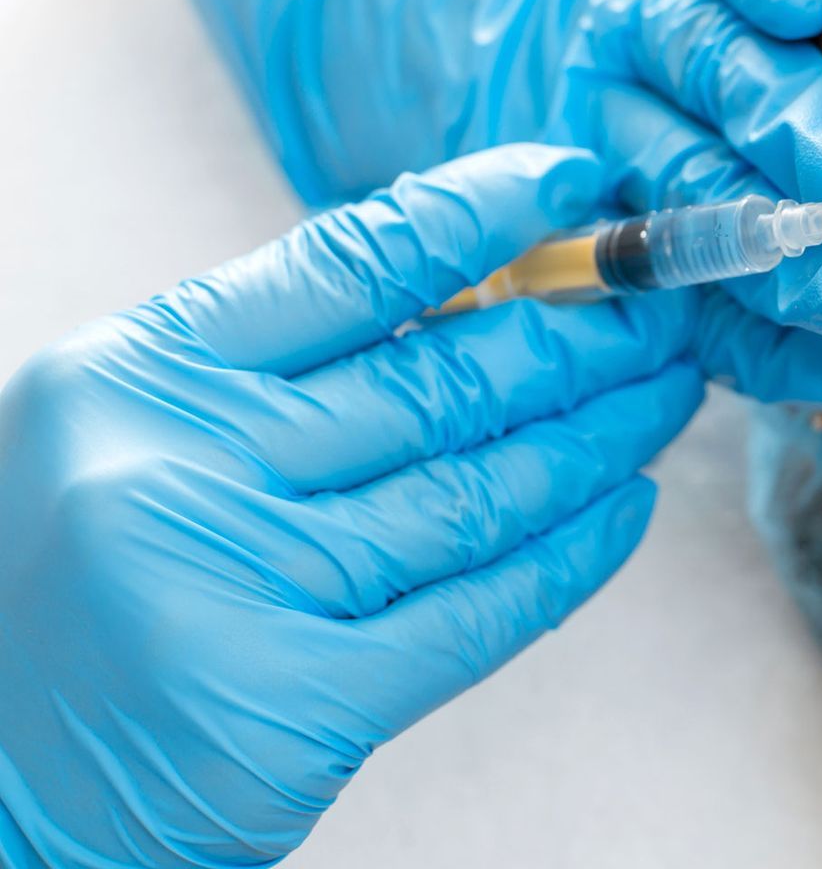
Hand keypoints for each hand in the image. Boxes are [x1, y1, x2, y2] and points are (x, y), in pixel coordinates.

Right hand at [0, 145, 716, 866]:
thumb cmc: (86, 588)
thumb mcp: (142, 433)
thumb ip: (280, 364)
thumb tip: (478, 280)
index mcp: (139, 374)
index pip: (351, 260)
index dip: (485, 211)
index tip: (577, 185)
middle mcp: (182, 467)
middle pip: (440, 376)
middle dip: (582, 334)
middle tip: (664, 305)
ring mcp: (243, 587)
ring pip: (479, 485)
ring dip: (601, 433)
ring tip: (670, 392)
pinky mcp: (300, 701)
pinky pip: (481, 604)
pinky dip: (572, 555)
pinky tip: (629, 507)